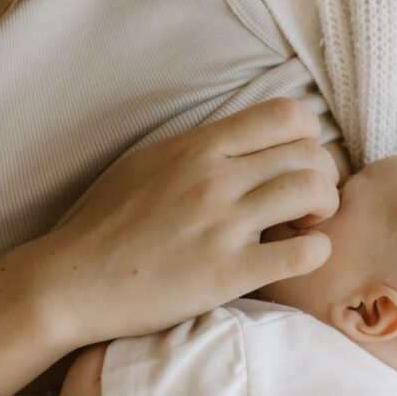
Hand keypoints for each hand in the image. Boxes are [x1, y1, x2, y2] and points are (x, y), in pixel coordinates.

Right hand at [29, 98, 340, 347]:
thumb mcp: (148, 163)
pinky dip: (316, 252)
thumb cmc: (105, 224)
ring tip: (305, 228)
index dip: (308, 138)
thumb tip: (240, 142)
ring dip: (324, 210)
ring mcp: (221, 226)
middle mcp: (214, 178)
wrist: (72, 281)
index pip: (287, 114)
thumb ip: (198, 149)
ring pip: (313, 193)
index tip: (297, 164)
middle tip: (308, 205)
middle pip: (310, 153)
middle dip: (323, 177)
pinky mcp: (225, 275)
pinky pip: (302, 253)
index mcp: (197, 147)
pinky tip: (300, 257)